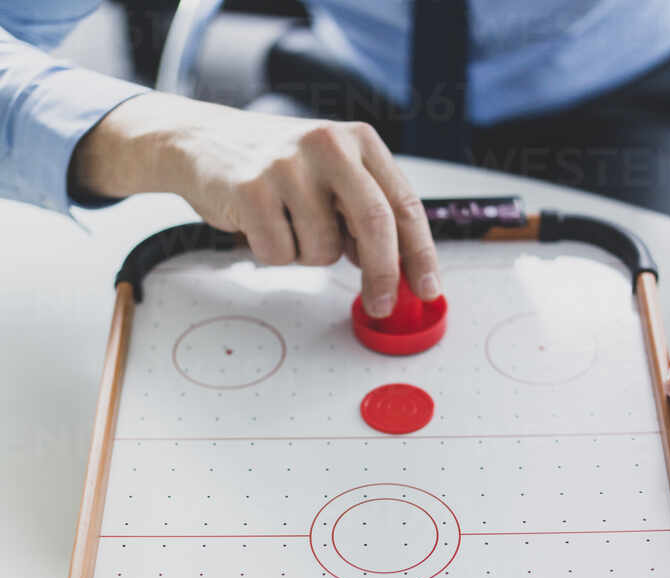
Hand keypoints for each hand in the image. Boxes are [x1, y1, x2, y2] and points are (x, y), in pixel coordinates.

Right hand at [70, 93, 440, 317]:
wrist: (202, 142)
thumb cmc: (275, 167)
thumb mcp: (331, 176)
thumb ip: (363, 215)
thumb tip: (398, 272)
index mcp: (358, 141)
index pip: (403, 204)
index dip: (419, 254)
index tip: (428, 290)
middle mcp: (328, 145)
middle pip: (375, 225)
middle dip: (383, 275)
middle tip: (380, 305)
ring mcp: (288, 165)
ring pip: (323, 250)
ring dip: (308, 255)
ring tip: (287, 225)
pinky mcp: (251, 189)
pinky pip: (281, 254)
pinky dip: (274, 254)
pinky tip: (261, 224)